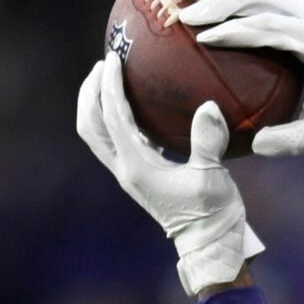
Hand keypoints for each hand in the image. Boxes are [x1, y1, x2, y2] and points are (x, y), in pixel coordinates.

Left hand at [75, 53, 260, 296]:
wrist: (208, 245)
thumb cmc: (211, 215)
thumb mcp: (212, 178)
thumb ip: (208, 142)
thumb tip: (208, 107)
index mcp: (136, 166)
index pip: (113, 118)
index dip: (109, 85)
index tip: (113, 58)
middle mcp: (125, 169)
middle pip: (90, 125)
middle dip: (90, 92)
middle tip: (103, 62)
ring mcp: (128, 173)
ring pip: (97, 133)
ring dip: (96, 104)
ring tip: (108, 77)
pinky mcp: (137, 174)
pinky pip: (114, 139)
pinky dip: (112, 116)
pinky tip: (131, 100)